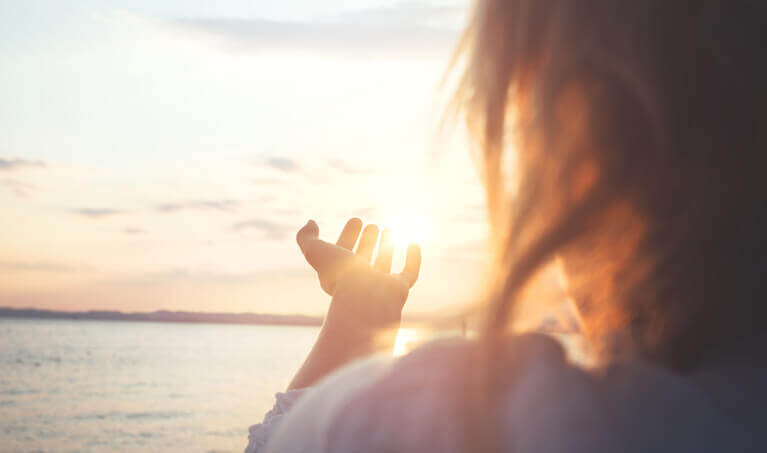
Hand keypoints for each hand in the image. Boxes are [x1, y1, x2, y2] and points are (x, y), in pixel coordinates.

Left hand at [287, 218, 420, 389]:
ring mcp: (381, 286)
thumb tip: (310, 222)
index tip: (356, 220)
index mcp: (340, 275)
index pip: (344, 253)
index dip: (348, 235)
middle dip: (367, 241)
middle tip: (372, 225)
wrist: (365, 300)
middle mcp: (360, 282)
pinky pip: (409, 273)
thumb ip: (306, 237)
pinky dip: (413, 258)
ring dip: (386, 246)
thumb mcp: (314, 251)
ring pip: (383, 264)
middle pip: (364, 259)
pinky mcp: (399, 289)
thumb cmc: (339, 276)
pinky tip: (413, 242)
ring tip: (389, 229)